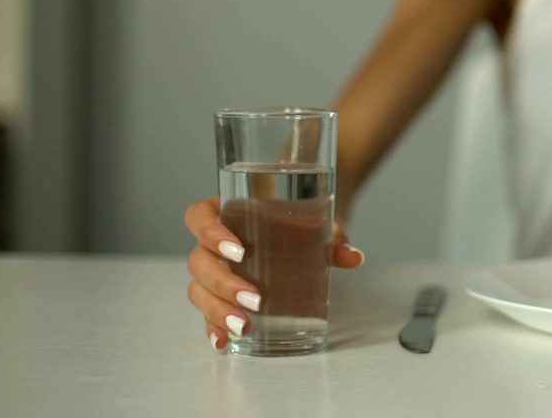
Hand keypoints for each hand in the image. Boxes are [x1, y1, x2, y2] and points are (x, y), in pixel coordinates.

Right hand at [183, 196, 364, 350]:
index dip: (210, 233)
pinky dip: (214, 327)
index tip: (238, 250)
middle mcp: (212, 241)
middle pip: (198, 261)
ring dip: (218, 310)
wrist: (308, 223)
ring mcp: (214, 269)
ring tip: (244, 325)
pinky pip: (207, 311)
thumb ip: (333, 236)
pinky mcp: (221, 294)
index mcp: (226, 211)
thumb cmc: (302, 217)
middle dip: (223, 283)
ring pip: (198, 289)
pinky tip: (225, 341)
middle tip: (255, 298)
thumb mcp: (318, 220)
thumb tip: (353, 256)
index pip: (199, 216)